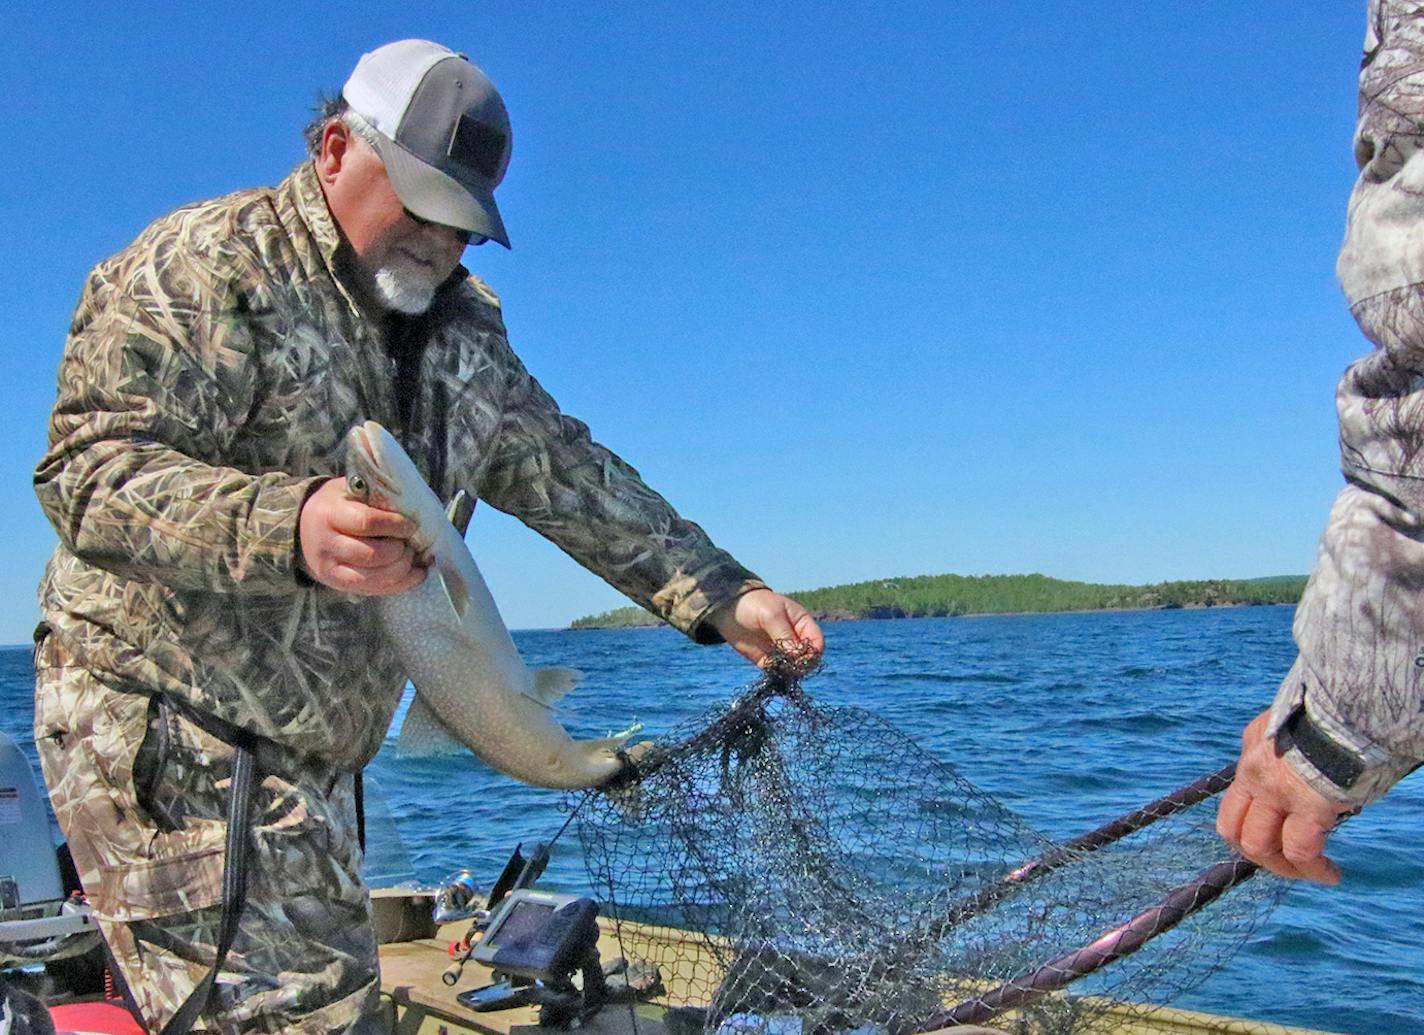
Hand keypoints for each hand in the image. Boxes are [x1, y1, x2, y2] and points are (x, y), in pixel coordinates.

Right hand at [297, 478, 426, 594]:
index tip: (411, 525)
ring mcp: (330, 568)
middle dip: (400, 551)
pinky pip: (374, 590)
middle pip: (372, 555)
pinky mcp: (338, 584)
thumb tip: (413, 508)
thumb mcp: (349, 489)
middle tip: (412, 543)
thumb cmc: (337, 504)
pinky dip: (400, 584)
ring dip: (402, 569)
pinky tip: (416, 574)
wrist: (305, 528)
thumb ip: (375, 496)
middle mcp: (326, 544)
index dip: (395, 525)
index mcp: (328, 514)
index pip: (366, 522)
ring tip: (414, 557)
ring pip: (374, 577)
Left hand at [708, 589, 823, 666]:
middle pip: (809, 659)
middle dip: (801, 664)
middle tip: (787, 663)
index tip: (801, 657)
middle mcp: (796, 639)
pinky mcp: (769, 661)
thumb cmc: (753, 605)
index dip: (813, 652)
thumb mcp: (771, 615)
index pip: (817, 642)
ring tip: (777, 666)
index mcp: (802, 624)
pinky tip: (770, 670)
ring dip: (789, 671)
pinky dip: (777, 674)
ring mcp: (782, 651)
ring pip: (795, 669)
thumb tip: (798, 657)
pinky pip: (779, 672)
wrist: (728, 609)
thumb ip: (785, 635)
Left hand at [1216, 710, 1352, 883]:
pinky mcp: (1307, 806)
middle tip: (1285, 861)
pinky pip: (1300, 851)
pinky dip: (1313, 869)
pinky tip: (1330, 873)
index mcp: (1253, 743)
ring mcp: (1275, 791)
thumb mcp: (1297, 720)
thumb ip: (1289, 745)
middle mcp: (1253, 769)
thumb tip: (1306, 768)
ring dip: (1283, 867)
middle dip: (1257, 852)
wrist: (1352, 706)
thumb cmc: (1338, 713)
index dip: (1250, 822)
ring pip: (1259, 845)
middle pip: (1233, 827)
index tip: (1276, 832)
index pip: (1235, 793)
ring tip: (1311, 872)